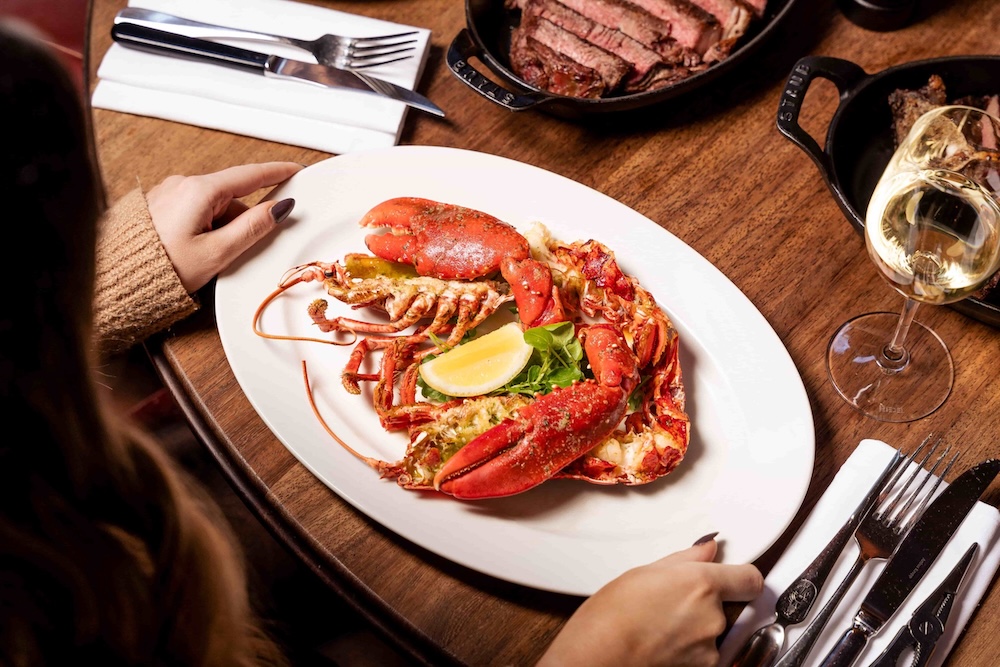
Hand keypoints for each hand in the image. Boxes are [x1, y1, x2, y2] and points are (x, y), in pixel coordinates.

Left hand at [145, 162, 303, 292]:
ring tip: (204, 258)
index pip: (249, 175)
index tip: (295, 170)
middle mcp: (183, 184)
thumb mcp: (217, 252)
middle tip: (234, 250)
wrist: (116, 278)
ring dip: (220, 229)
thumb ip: (253, 227)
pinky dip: (205, 228)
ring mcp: (170, 193)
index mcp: (199, 191)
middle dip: (241, 221)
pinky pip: (196, 211)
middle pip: (232, 196)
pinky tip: (194, 251)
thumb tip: (279, 208)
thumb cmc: (162, 268)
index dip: (277, 172)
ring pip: (214, 206)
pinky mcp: (161, 205)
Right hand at [538, 536, 762, 666]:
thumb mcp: (645, 572)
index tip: (735, 577)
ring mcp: (711, 646)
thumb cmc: (611, 615)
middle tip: (677, 602)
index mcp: (702, 583)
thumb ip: (686, 560)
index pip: (750, 578)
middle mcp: (714, 615)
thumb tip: (707, 550)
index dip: (741, 577)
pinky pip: (707, 651)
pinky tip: (664, 640)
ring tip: (664, 623)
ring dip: (699, 626)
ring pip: (717, 630)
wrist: (599, 655)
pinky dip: (691, 647)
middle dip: (711, 603)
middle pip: (731, 605)